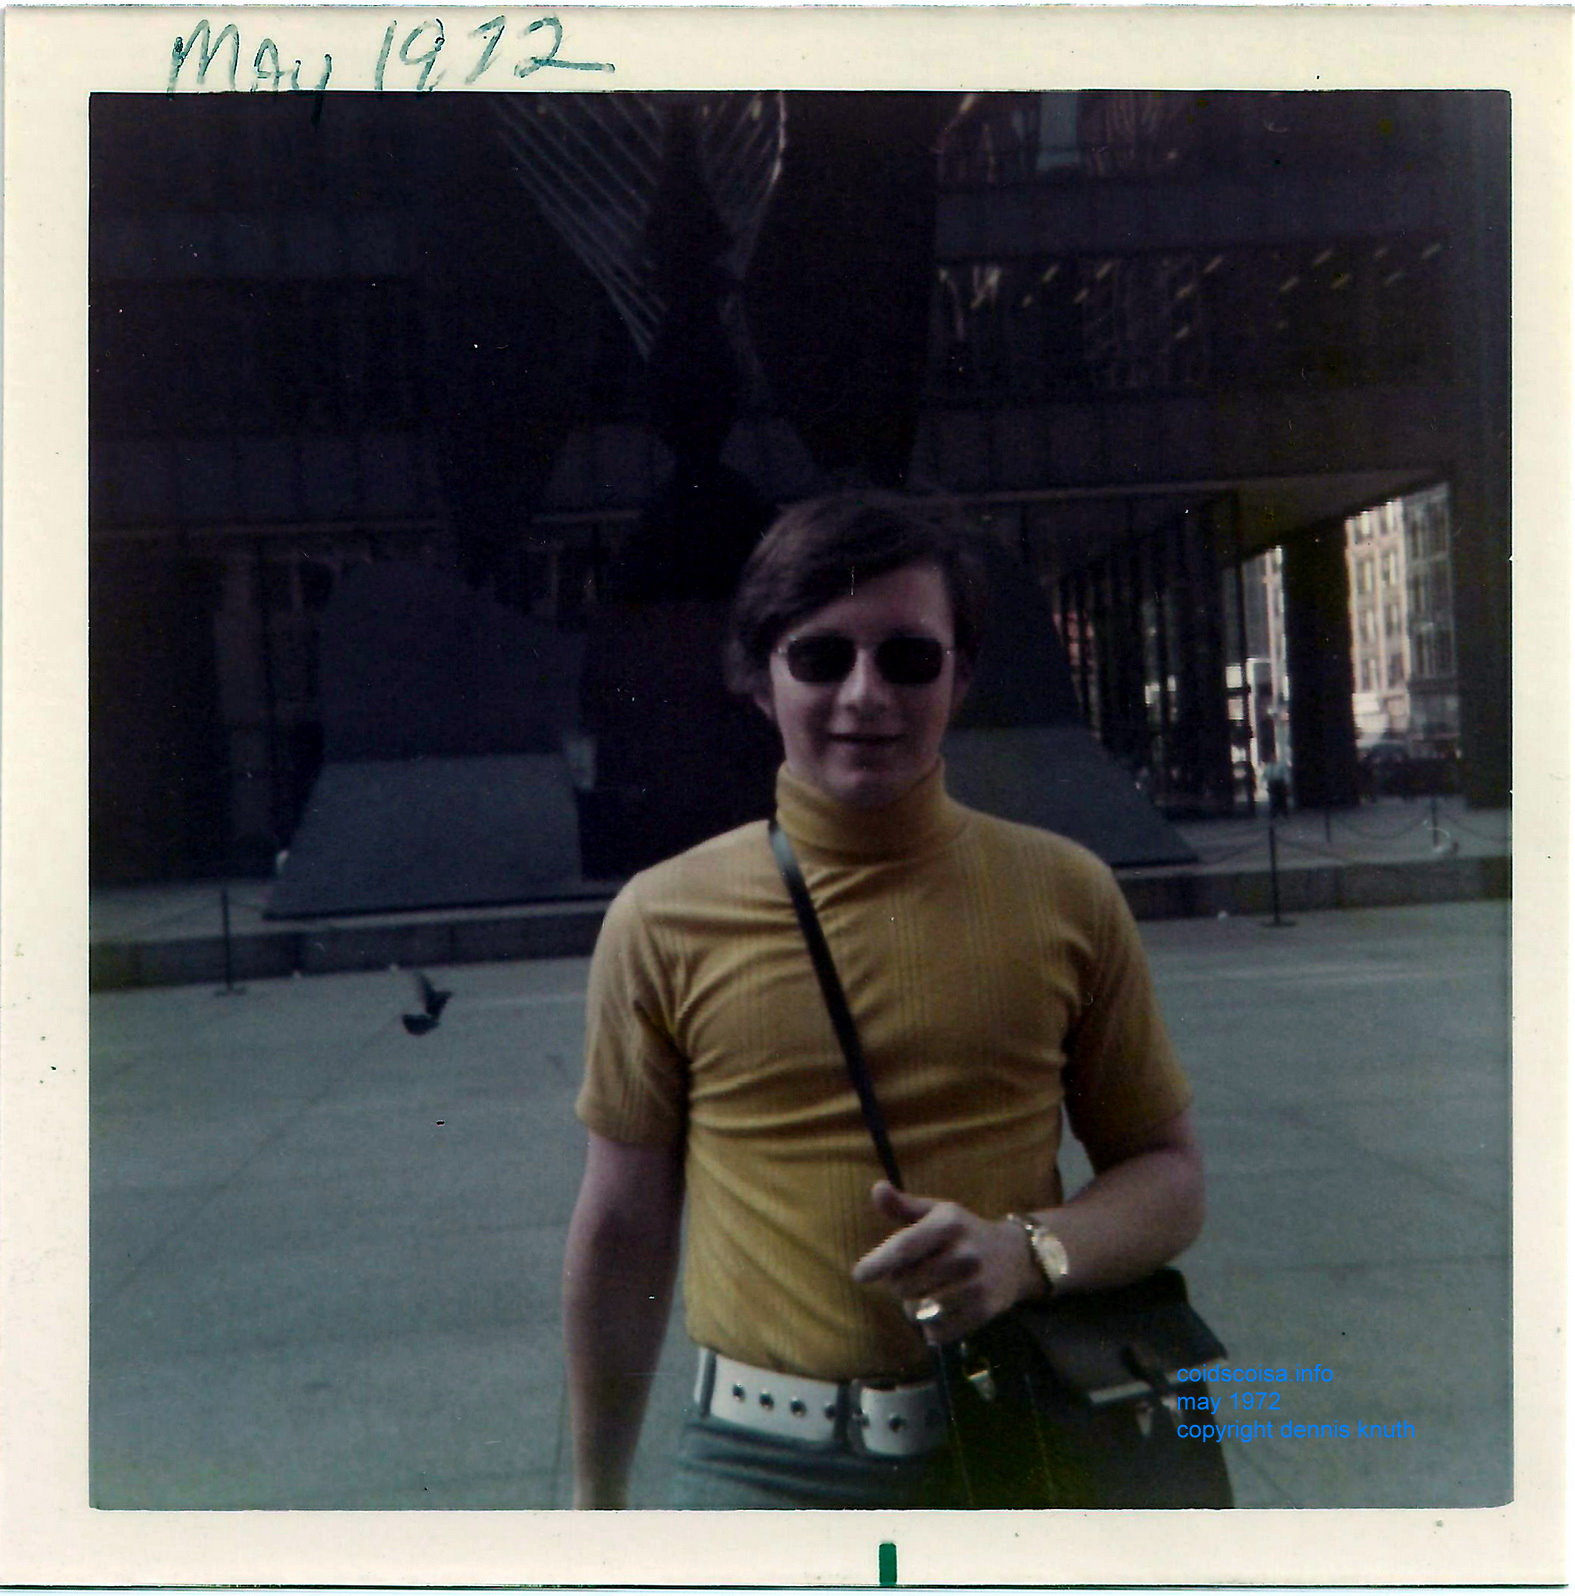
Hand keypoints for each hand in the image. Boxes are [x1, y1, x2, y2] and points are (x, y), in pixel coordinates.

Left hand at [850, 1181, 1039, 1343]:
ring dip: (912, 1306)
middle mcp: (964, 1254)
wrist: (1013, 1257)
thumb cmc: (963, 1232)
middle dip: (898, 1284)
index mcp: (949, 1223)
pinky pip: (936, 1332)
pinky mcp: (982, 1312)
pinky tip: (940, 1310)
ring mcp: (975, 1285)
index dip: (878, 1262)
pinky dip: (930, 1327)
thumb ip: (903, 1205)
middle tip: (914, 1274)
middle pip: (904, 1284)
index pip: (905, 1247)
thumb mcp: (937, 1212)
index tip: (859, 1275)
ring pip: (918, 1311)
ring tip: (925, 1292)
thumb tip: (877, 1189)